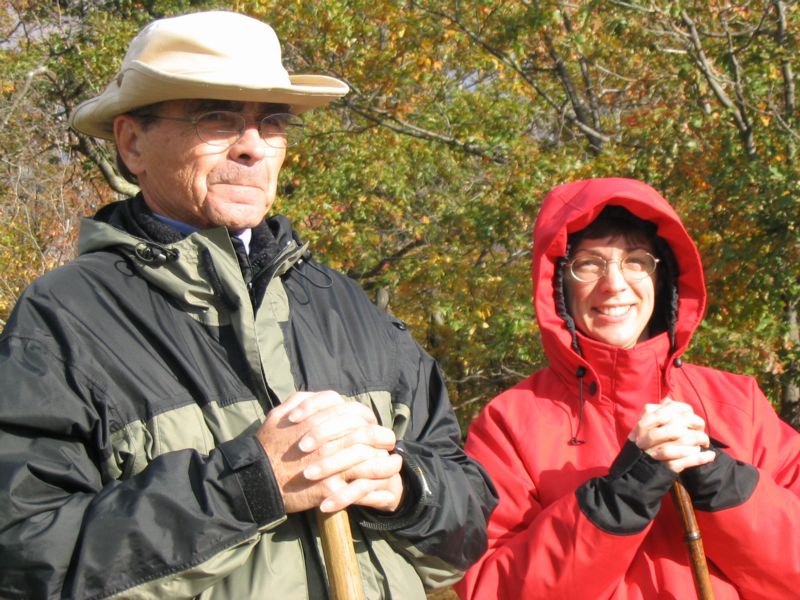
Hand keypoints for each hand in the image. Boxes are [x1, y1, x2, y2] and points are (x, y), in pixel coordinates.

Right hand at [255, 390, 403, 512]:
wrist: (255, 479)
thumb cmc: (268, 445)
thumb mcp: (280, 414)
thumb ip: (301, 401)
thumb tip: (318, 397)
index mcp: (318, 418)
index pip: (354, 412)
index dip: (368, 418)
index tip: (373, 425)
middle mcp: (328, 437)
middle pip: (367, 432)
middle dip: (383, 437)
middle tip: (389, 442)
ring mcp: (330, 461)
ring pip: (368, 457)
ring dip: (384, 460)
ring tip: (394, 464)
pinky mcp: (330, 485)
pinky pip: (359, 484)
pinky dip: (374, 482)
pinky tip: (381, 483)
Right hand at [628, 398, 715, 472]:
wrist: (635, 473)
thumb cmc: (644, 447)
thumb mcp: (644, 427)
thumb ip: (657, 413)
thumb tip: (668, 400)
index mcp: (644, 423)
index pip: (670, 409)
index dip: (685, 411)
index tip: (690, 417)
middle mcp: (649, 436)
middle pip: (679, 422)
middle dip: (695, 424)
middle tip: (700, 430)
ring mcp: (658, 452)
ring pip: (686, 440)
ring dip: (700, 439)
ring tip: (705, 443)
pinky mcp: (667, 467)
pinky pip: (688, 460)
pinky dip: (701, 458)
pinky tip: (710, 456)